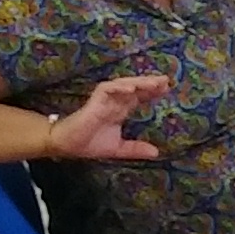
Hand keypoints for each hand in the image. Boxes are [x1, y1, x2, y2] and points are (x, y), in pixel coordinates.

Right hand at [48, 77, 170, 161]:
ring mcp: (104, 100)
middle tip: (166, 80)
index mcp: (120, 110)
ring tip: (154, 83)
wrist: (68, 145)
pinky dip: (119, 87)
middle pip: (135, 88)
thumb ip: (136, 149)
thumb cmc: (89, 143)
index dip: (152, 92)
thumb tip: (156, 152)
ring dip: (138, 82)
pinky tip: (132, 88)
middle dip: (150, 83)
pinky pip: (107, 88)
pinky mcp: (94, 101)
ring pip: (124, 85)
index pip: (139, 97)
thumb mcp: (118, 149)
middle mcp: (114, 102)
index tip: (167, 89)